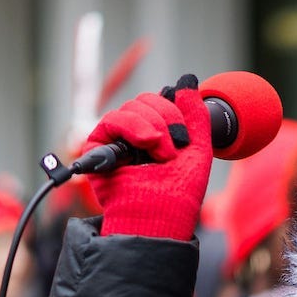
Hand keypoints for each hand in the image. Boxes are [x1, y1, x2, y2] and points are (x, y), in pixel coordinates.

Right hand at [87, 75, 213, 241]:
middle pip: (145, 100)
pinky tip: (146, 144)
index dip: (175, 111)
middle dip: (166, 120)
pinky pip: (111, 121)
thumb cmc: (180, 193)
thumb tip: (187, 80)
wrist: (163, 216)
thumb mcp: (198, 149)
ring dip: (152, 127)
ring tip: (161, 155)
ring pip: (130, 107)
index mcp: (158, 134)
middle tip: (173, 150)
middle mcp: (135, 136)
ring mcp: (117, 141)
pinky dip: (131, 127)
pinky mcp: (98, 149)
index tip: (185, 138)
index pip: (160, 101)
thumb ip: (195, 115)